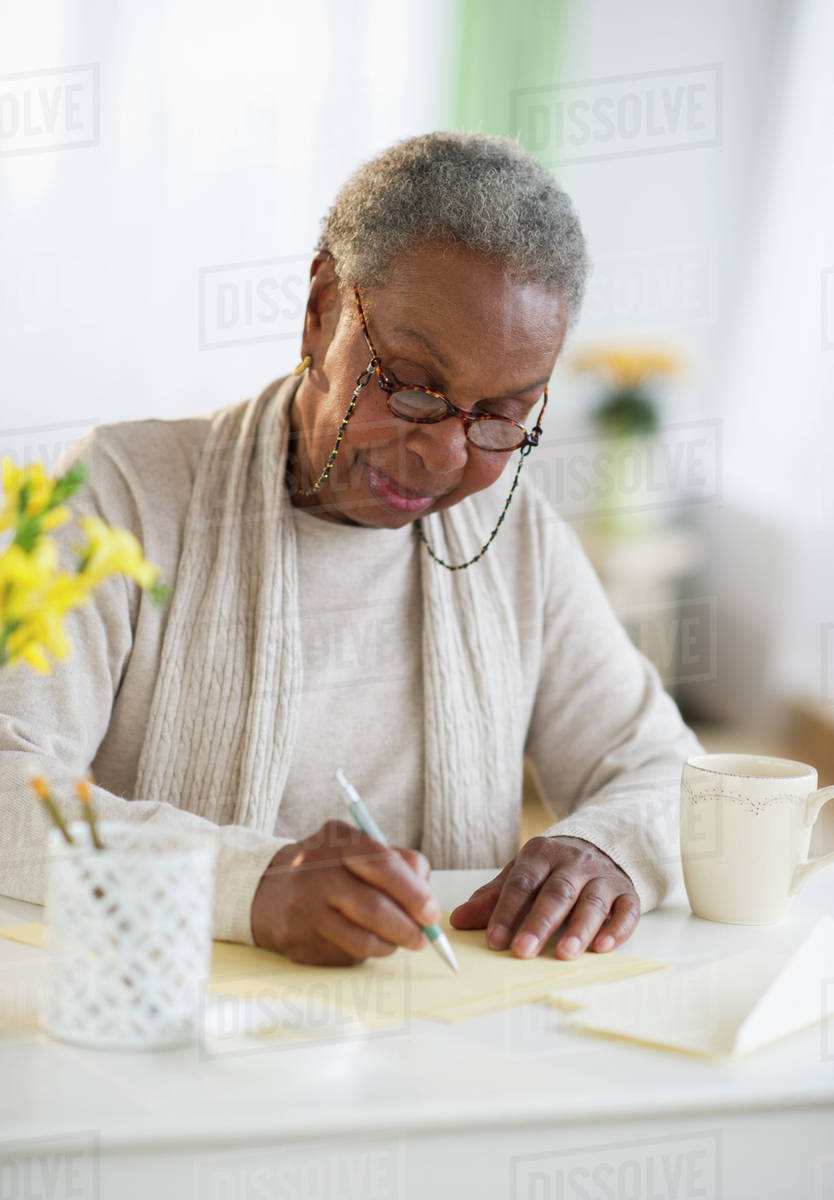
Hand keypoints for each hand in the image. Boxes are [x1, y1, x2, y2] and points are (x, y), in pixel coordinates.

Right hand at [250, 819, 439, 965]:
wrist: (266, 890)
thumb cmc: (328, 868)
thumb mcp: (356, 848)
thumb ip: (397, 863)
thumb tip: (427, 898)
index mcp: (337, 840)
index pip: (383, 864)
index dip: (413, 892)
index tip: (431, 913)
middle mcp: (315, 872)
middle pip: (373, 907)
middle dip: (407, 927)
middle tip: (422, 937)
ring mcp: (303, 909)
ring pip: (362, 939)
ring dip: (390, 945)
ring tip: (398, 940)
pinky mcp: (298, 942)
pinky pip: (345, 956)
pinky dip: (365, 953)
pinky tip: (365, 942)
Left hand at [449, 835, 639, 958]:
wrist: (600, 846)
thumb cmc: (552, 870)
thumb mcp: (520, 875)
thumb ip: (491, 898)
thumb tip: (456, 920)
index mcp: (542, 854)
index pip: (522, 882)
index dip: (506, 911)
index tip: (494, 939)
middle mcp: (574, 863)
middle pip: (556, 892)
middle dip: (539, 923)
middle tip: (523, 950)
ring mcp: (603, 877)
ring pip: (592, 901)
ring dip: (579, 929)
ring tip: (564, 954)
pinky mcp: (628, 893)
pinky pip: (626, 911)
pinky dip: (617, 929)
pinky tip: (603, 947)